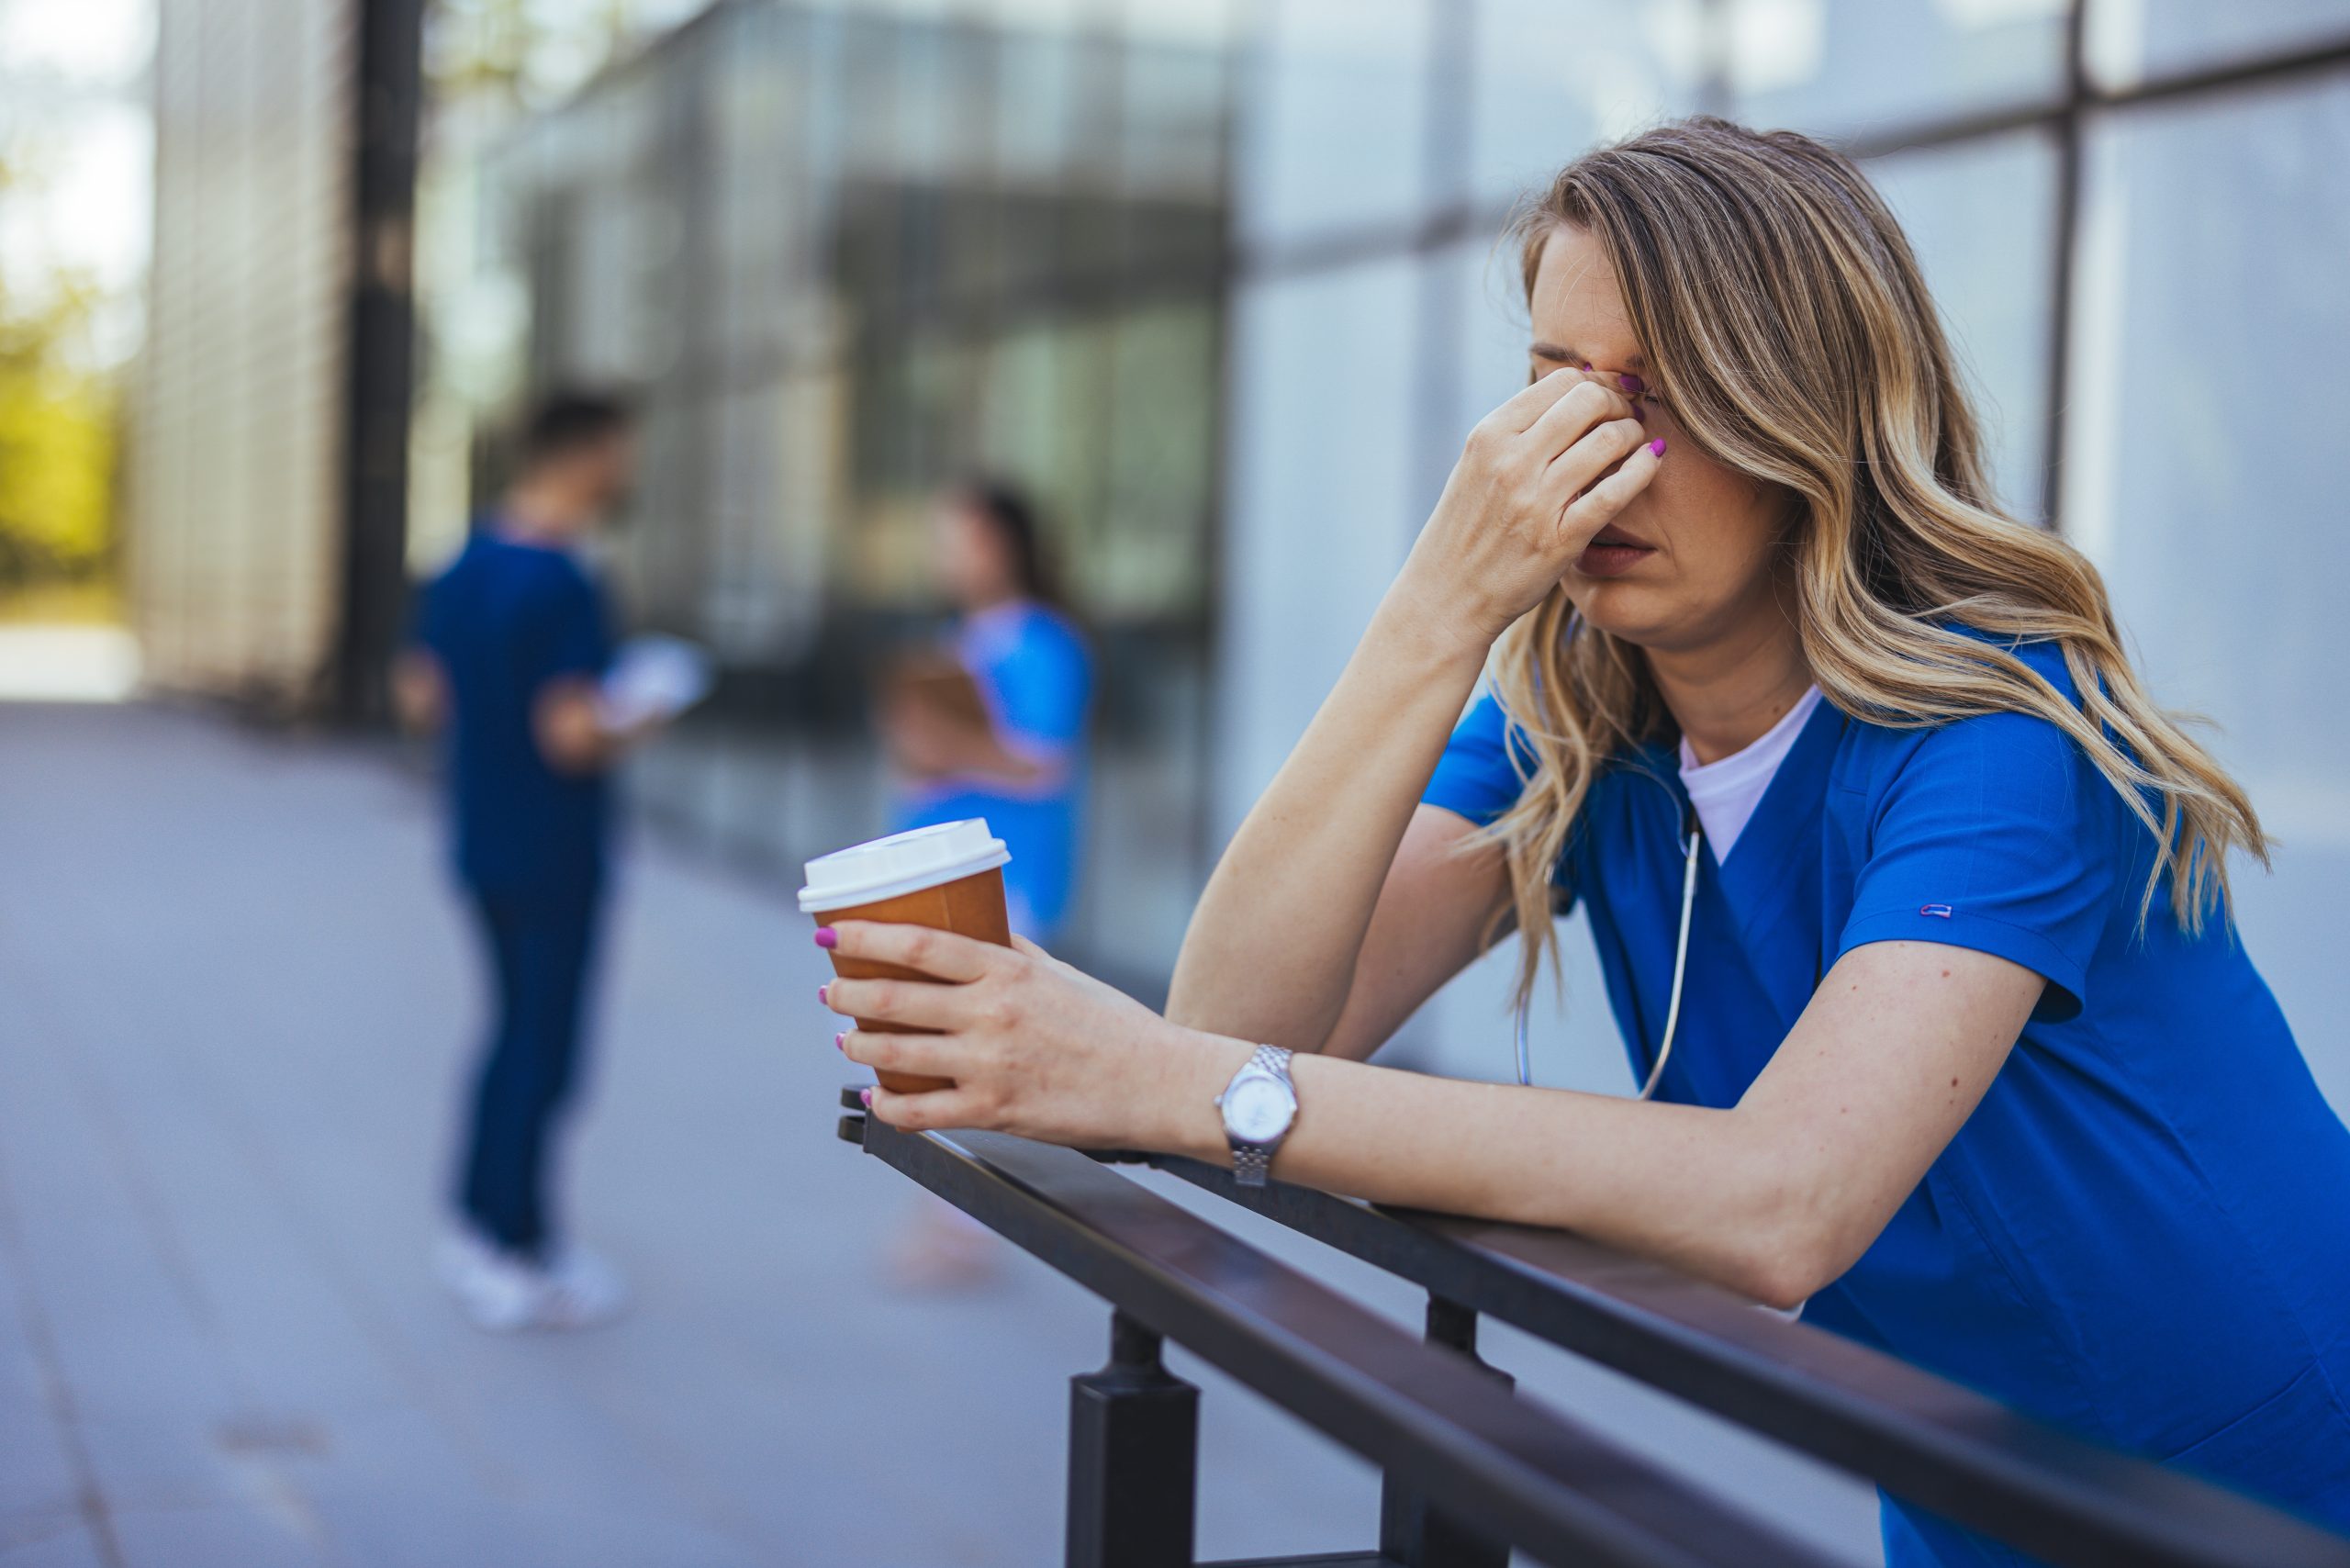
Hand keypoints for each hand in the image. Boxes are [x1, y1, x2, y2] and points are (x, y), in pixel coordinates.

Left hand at [818, 923, 1245, 1150]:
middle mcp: (991, 1013)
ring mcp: (989, 1064)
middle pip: (893, 997)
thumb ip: (1014, 954)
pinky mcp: (994, 1111)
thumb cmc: (1114, 1026)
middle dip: (847, 993)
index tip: (834, 936)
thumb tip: (976, 931)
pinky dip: (888, 1106)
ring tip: (845, 1042)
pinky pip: (920, 1113)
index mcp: (1007, 971)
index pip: (920, 943)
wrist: (1156, 1082)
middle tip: (831, 992)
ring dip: (857, 1046)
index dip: (867, 938)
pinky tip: (877, 1099)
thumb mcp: (1061, 974)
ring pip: (896, 1053)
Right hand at [1395, 367, 1662, 647]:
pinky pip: (1616, 491)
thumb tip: (1573, 392)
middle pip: (1590, 401)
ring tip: (1638, 444)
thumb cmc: (1466, 531)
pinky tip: (1652, 462)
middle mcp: (1511, 461)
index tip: (1609, 399)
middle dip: (1620, 403)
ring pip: (1609, 440)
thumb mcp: (1477, 467)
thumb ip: (1518, 432)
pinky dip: (1643, 469)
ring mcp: (1535, 500)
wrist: (1445, 597)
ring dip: (1635, 434)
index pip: (1562, 381)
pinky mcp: (1559, 539)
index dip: (1597, 383)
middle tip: (1629, 418)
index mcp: (1489, 435)